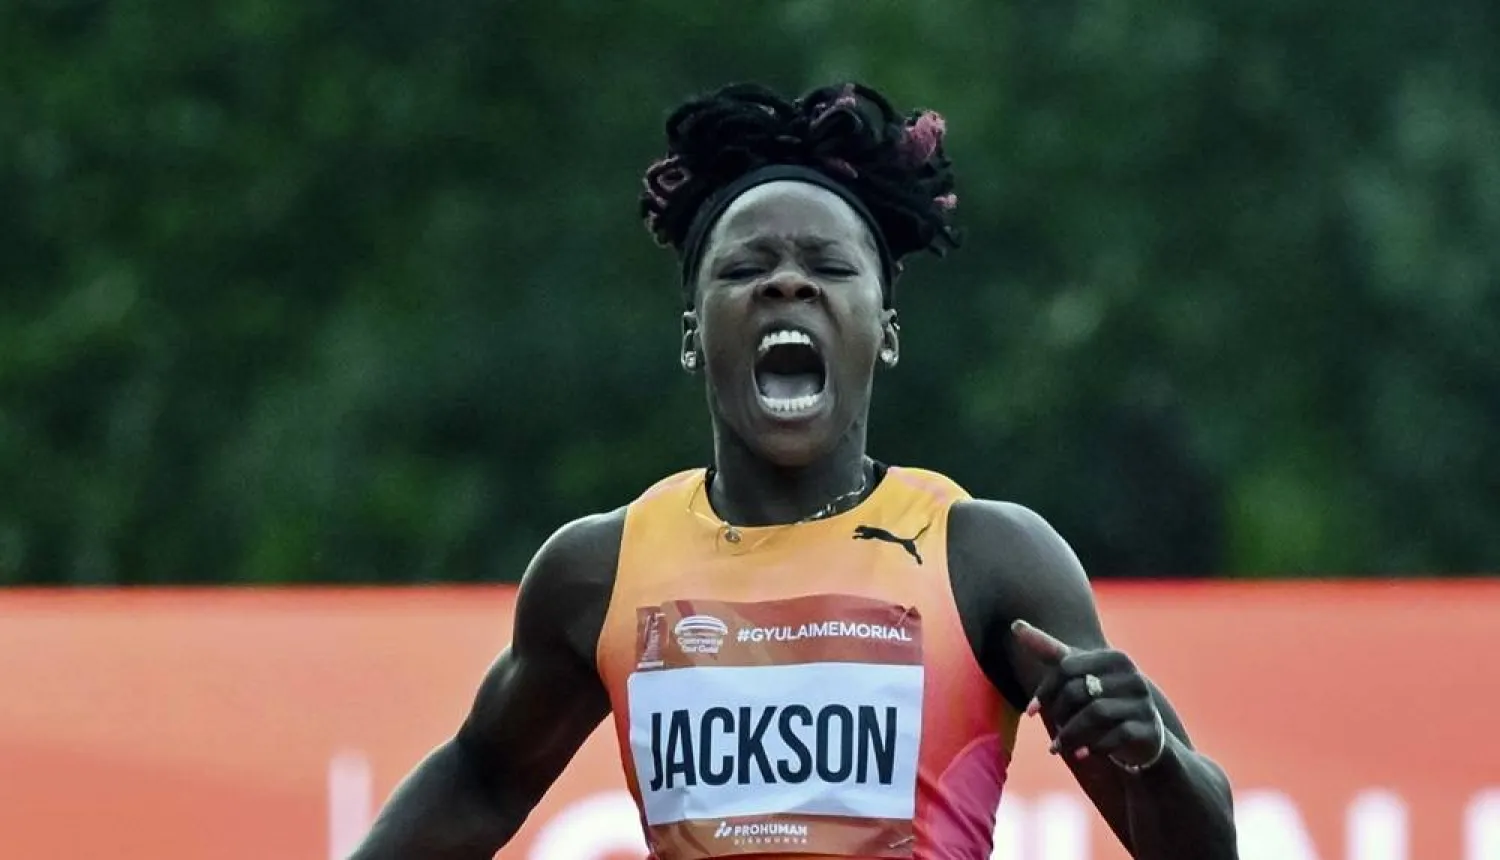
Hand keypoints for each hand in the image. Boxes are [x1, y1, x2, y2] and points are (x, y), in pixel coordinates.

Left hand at [1011, 619, 1166, 771]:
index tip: (1030, 712)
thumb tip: (1015, 624)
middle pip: (1079, 690)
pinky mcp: (1149, 729)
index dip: (1044, 690)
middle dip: (1059, 714)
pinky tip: (1081, 754)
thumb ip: (1049, 650)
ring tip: (1057, 748)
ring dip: (1071, 734)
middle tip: (1053, 732)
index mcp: (1114, 658)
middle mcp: (1133, 677)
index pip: (1067, 667)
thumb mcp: (1077, 673)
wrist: (1141, 736)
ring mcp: (1144, 703)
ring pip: (1096, 714)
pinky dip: (1094, 747)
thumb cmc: (1101, 698)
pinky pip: (1116, 736)